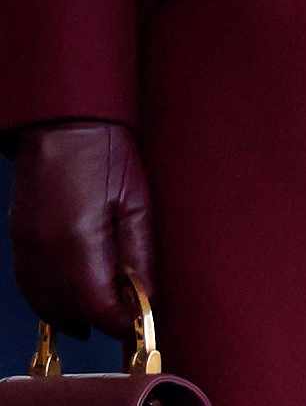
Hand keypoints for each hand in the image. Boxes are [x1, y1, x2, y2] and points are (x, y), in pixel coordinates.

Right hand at [9, 121, 155, 339]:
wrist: (63, 122)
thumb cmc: (105, 150)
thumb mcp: (135, 198)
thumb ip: (139, 252)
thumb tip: (145, 293)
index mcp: (77, 243)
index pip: (96, 305)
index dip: (119, 321)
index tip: (139, 324)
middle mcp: (44, 254)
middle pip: (69, 310)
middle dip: (99, 318)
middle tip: (127, 313)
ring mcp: (25, 249)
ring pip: (46, 304)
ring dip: (74, 313)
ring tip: (105, 307)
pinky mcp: (18, 242)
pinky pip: (32, 287)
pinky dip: (52, 298)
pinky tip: (74, 295)